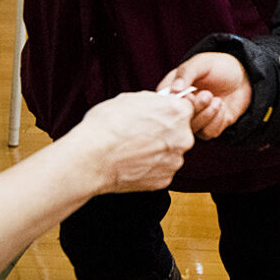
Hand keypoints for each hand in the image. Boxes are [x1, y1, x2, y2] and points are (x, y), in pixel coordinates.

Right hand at [69, 91, 195, 192]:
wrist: (92, 157)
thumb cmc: (106, 125)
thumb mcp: (131, 99)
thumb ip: (154, 101)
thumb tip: (160, 103)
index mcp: (178, 112)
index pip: (187, 108)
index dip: (171, 111)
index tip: (160, 115)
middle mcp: (184, 137)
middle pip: (181, 132)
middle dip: (166, 133)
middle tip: (142, 134)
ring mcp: (175, 160)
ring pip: (171, 153)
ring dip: (158, 151)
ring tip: (134, 150)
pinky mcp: (165, 180)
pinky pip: (162, 170)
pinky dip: (151, 167)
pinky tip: (133, 163)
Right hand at [159, 52, 252, 138]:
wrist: (244, 78)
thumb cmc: (220, 66)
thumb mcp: (202, 63)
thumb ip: (186, 73)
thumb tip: (174, 90)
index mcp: (172, 90)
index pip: (162, 104)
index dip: (175, 104)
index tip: (190, 93)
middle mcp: (181, 108)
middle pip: (177, 121)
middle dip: (195, 108)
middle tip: (208, 94)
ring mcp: (194, 120)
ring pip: (193, 129)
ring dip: (208, 114)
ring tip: (218, 100)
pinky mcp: (208, 128)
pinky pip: (208, 133)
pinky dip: (217, 120)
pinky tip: (222, 108)